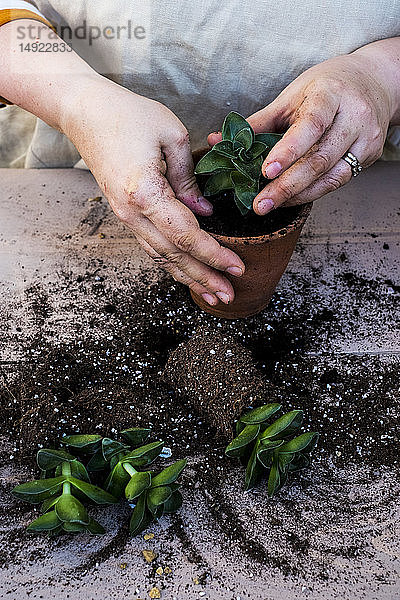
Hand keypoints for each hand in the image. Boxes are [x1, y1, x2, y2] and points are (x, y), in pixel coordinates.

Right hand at [65, 76, 244, 305]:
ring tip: (212, 293)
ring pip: (160, 257)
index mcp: (146, 194)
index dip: (214, 255)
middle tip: (229, 295)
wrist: (85, 113)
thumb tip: (203, 211)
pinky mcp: (125, 213)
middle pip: (173, 256)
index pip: (186, 235)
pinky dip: (171, 263)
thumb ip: (190, 179)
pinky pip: (151, 245)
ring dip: (188, 276)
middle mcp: (132, 213)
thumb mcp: (171, 136)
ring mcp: (125, 216)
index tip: (238, 267)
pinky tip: (186, 271)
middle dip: (204, 277)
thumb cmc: (129, 115)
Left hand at [208, 42, 399, 214]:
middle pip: (319, 159)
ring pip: (330, 176)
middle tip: (260, 204)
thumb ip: (258, 123)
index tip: (265, 172)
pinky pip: (338, 181)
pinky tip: (291, 198)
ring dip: (297, 195)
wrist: (374, 82)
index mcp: (330, 94)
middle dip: (286, 186)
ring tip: (270, 205)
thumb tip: (217, 141)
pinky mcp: (369, 155)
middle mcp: (354, 116)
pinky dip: (312, 192)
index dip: (288, 151)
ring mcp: (365, 138)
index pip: (310, 125)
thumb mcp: (291, 96)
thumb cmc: (325, 87)